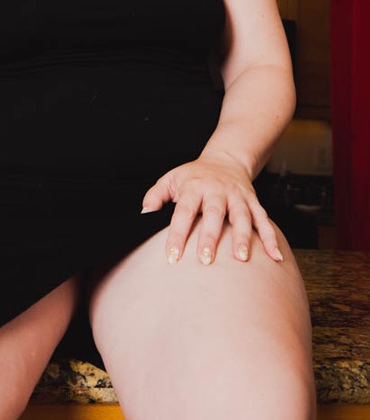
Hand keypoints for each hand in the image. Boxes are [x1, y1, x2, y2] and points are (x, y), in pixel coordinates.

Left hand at [141, 156, 283, 264]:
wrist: (225, 159)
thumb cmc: (194, 175)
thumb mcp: (170, 179)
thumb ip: (155, 195)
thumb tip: (144, 213)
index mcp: (194, 186)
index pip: (184, 211)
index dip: (177, 233)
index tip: (173, 256)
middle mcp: (217, 191)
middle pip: (214, 213)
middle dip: (210, 236)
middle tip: (206, 259)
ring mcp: (238, 197)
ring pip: (242, 216)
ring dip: (242, 237)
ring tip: (241, 259)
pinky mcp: (253, 202)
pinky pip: (264, 221)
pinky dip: (271, 238)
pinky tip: (275, 256)